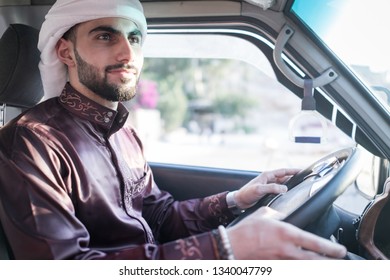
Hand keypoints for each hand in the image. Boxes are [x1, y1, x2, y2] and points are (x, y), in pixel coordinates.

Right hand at [227, 207, 346, 259]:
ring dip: (315, 266)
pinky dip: (300, 267)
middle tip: (339, 262)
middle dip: (329, 263)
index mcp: (286, 234)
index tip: (341, 251)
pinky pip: (291, 269)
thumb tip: (282, 215)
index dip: (331, 249)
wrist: (232, 246)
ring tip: (325, 265)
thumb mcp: (264, 215)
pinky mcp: (275, 268)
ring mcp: (281, 262)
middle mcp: (287, 250)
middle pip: (315, 261)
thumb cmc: (246, 230)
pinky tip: (302, 265)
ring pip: (304, 267)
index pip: (315, 243)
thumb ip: (277, 215)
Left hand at [234, 168, 299, 209]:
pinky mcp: (268, 192)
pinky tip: (289, 194)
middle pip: (285, 177)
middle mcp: (269, 179)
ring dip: (290, 184)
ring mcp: (269, 185)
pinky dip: (285, 190)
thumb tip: (285, 189)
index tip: (302, 170)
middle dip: (294, 177)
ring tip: (299, 186)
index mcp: (267, 175)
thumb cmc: (246, 194)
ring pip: (282, 183)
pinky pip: (279, 189)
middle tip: (304, 179)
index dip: (293, 170)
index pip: (283, 171)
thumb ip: (272, 188)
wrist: (239, 201)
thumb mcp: (259, 189)